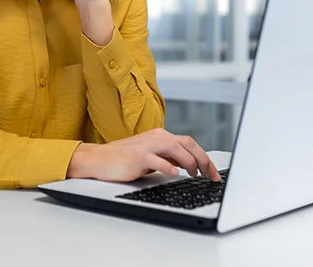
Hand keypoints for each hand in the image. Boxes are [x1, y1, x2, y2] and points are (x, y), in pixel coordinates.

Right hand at [66, 128, 221, 181]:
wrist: (98, 160)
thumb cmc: (123, 159)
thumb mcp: (150, 156)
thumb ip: (168, 157)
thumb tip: (189, 165)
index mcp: (160, 136)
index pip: (189, 143)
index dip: (204, 157)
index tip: (213, 173)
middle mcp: (155, 138)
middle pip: (186, 144)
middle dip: (203, 160)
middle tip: (211, 176)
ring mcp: (146, 146)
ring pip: (175, 148)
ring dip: (189, 162)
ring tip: (195, 174)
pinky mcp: (137, 157)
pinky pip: (156, 159)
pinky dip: (167, 167)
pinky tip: (174, 174)